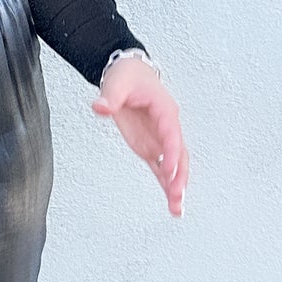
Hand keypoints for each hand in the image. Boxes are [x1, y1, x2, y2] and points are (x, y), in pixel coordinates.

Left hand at [91, 58, 186, 216]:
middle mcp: (167, 127)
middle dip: (179, 176)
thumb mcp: (116, 83)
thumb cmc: (128, 76)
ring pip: (174, 165)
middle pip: (179, 154)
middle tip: (177, 196)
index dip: (171, 153)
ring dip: (176, 186)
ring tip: (177, 209)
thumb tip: (101, 107)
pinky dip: (167, 183)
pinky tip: (172, 202)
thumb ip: (110, 97)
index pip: (171, 134)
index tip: (168, 170)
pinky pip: (161, 167)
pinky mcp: (150, 146)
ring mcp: (160, 139)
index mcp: (164, 110)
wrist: (129, 72)